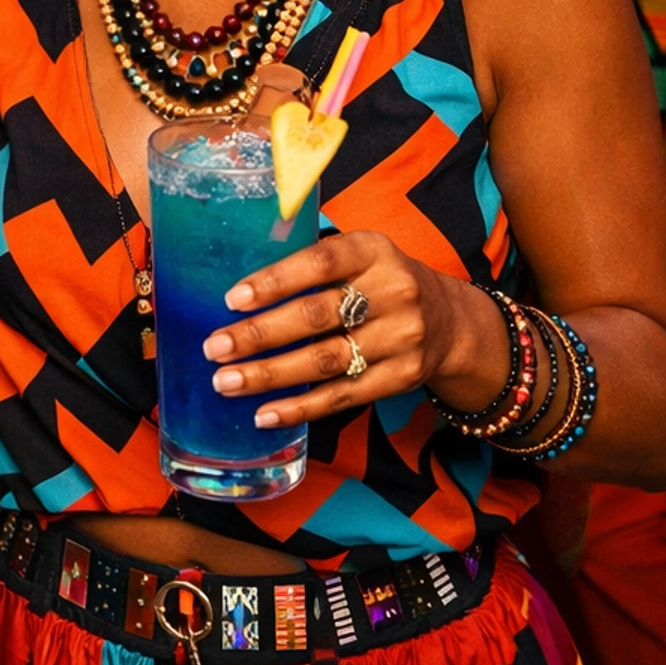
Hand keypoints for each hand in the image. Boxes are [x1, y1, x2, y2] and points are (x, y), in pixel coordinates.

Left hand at [201, 229, 506, 429]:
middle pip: (316, 316)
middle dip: (259, 335)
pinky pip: (343, 396)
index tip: (232, 299)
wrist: (451, 322)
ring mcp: (401, 338)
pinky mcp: (402, 378)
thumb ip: (315, 261)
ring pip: (325, 361)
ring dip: (270, 375)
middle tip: (214, 348)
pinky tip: (265, 415)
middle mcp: (392, 291)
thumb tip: (243, 283)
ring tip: (227, 382)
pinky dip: (301, 408)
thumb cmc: (381, 281)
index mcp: (373, 250)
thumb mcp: (361, 254)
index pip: (319, 262)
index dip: (275, 280)